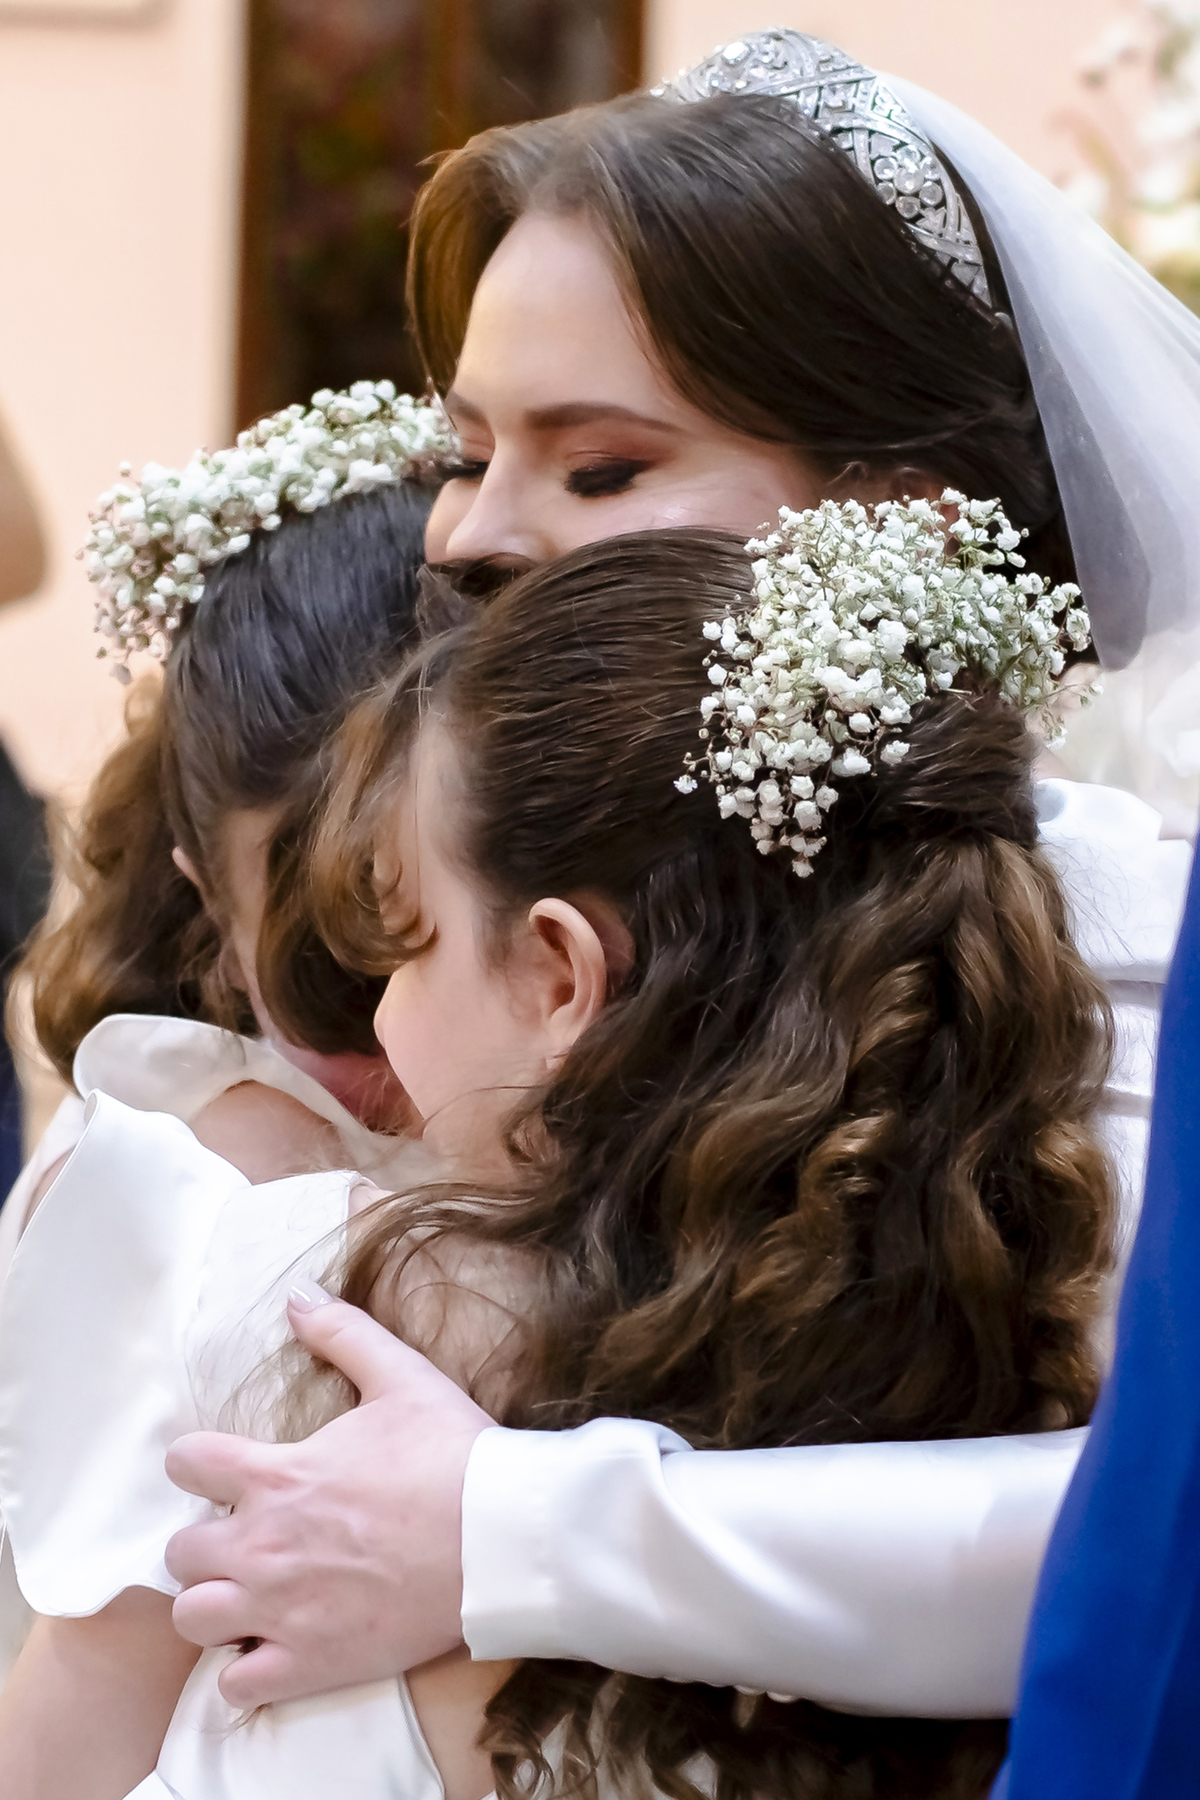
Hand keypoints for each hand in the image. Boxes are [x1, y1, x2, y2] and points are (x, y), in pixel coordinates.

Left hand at [164, 1284, 493, 1707]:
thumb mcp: (402, 1376)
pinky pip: (236, 1685)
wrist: (500, 1539)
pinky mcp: (309, 1663)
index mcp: (277, 1474)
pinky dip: (247, 1669)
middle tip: (247, 1537)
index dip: (199, 1462)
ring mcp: (281, 1610)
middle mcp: (262, 1545)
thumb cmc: (453, 1455)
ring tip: (251, 1595)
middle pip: (180, 1551)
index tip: (223, 1469)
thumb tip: (297, 1297)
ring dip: (215, 1605)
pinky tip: (277, 1646)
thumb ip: (343, 1333)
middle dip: (206, 1541)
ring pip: (193, 1618)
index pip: (187, 1463)